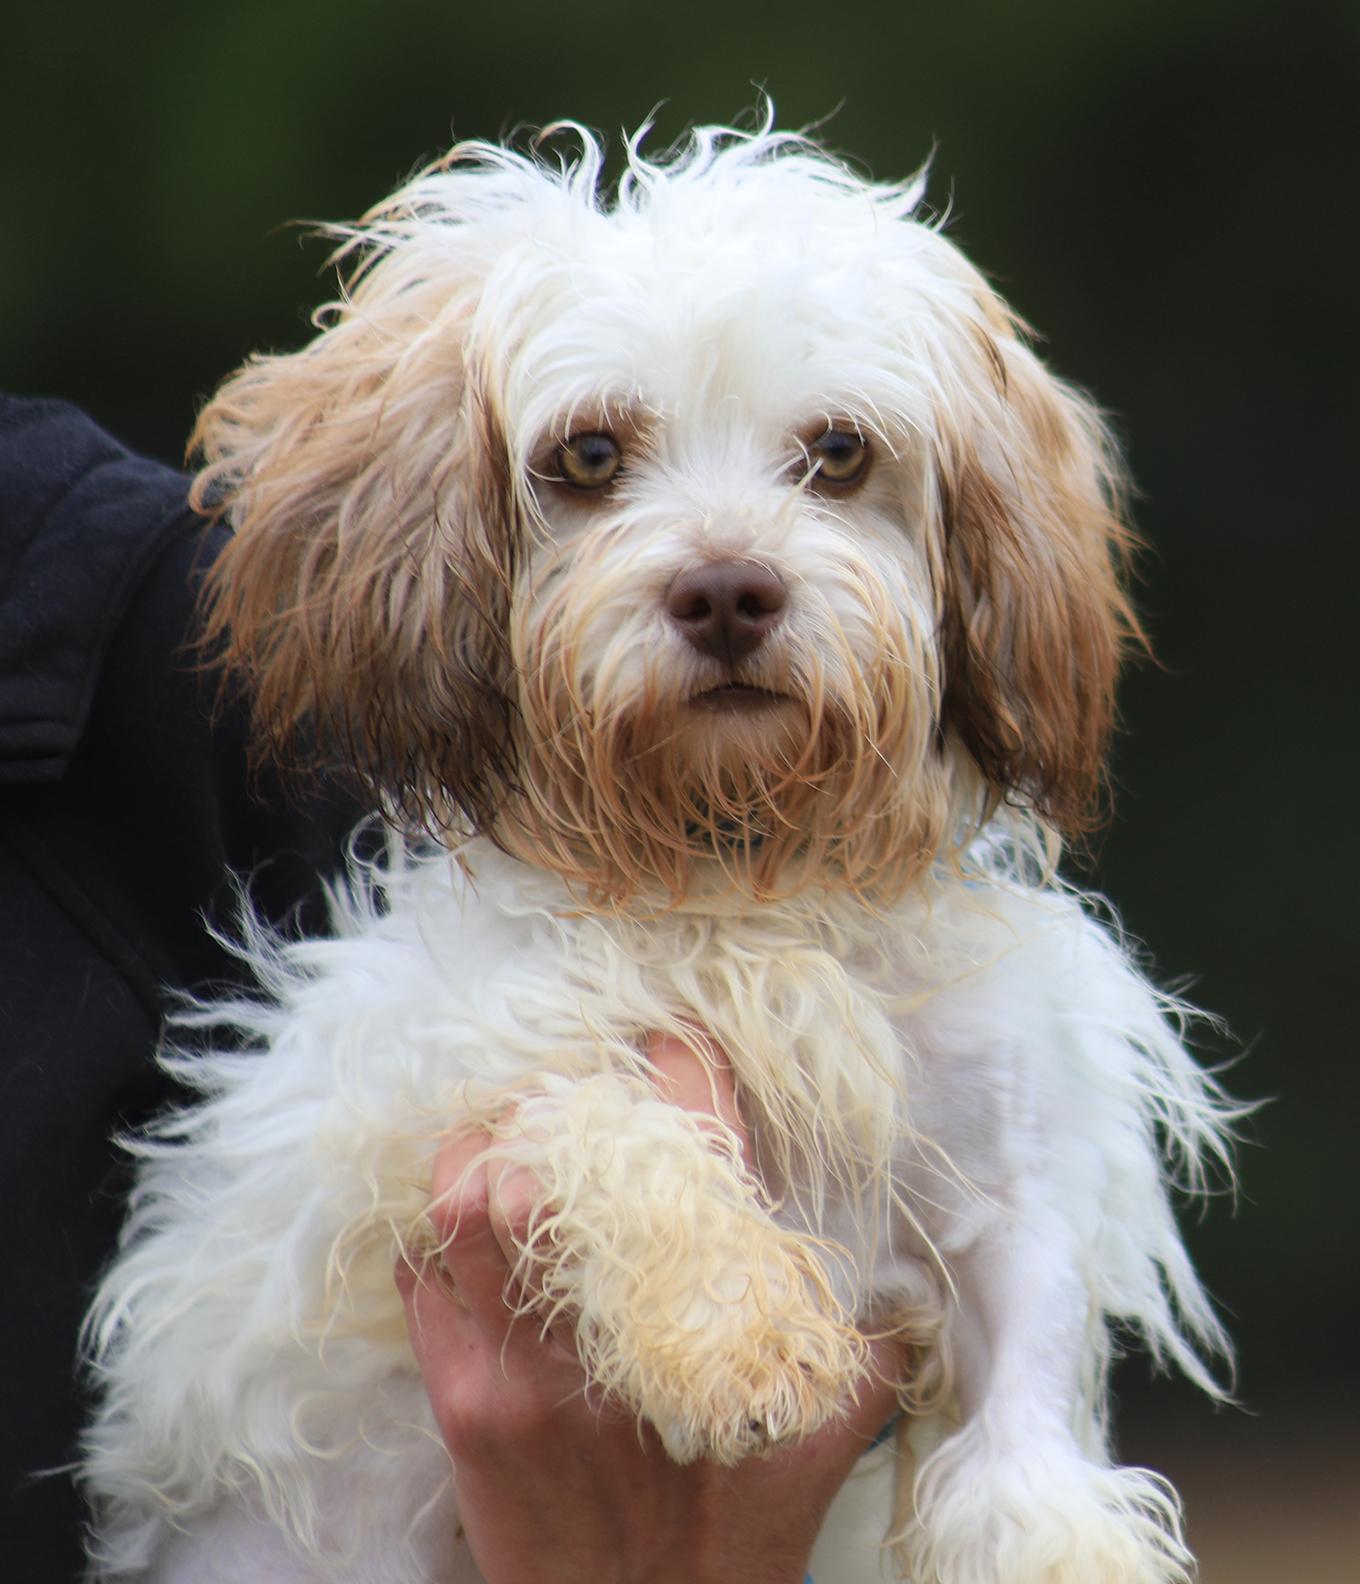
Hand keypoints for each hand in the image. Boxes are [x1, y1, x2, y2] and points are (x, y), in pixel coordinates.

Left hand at [395, 1032, 903, 1583]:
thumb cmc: (734, 1537)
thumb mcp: (822, 1440)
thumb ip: (865, 1353)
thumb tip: (908, 1293)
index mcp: (711, 1319)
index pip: (696, 1154)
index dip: (679, 1074)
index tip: (666, 1047)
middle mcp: (612, 1334)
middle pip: (548, 1170)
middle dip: (547, 1114)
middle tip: (558, 1101)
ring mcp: (524, 1372)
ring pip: (467, 1214)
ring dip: (475, 1160)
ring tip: (495, 1143)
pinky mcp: (464, 1409)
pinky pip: (420, 1285)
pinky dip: (432, 1241)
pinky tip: (457, 1233)